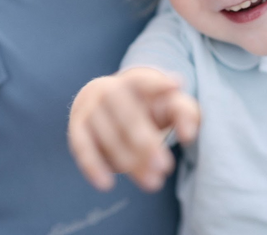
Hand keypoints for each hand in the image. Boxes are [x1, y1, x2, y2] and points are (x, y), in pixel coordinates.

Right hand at [68, 67, 199, 191]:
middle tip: (166, 166)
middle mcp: (109, 90)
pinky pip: (83, 148)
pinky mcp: (77, 128)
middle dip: (146, 142)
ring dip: (130, 161)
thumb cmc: (148, 107)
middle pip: (129, 116)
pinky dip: (93, 166)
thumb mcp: (169, 104)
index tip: (176, 88)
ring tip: (153, 182)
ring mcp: (91, 108)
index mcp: (135, 81)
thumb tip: (188, 135)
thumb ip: (185, 114)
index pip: (146, 81)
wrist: (106, 104)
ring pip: (110, 137)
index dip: (159, 85)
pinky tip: (106, 185)